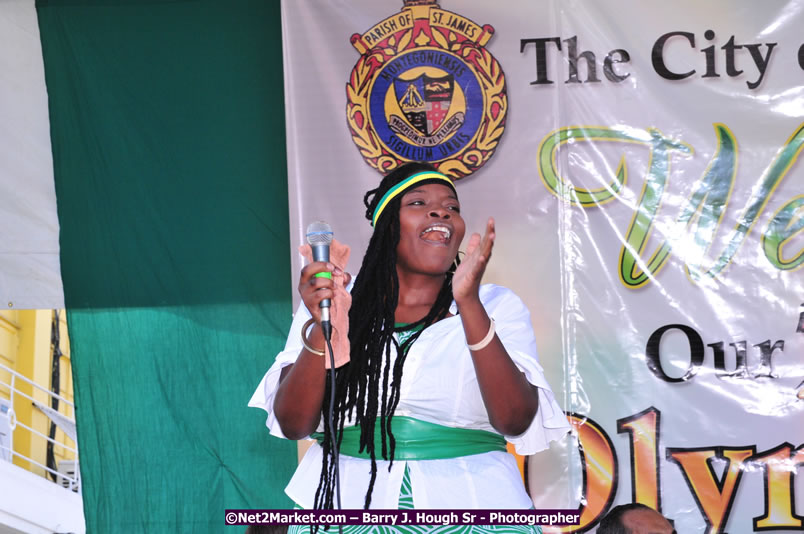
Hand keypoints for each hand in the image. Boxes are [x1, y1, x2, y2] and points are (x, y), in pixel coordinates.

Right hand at [298, 239, 351, 367]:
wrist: (329, 320)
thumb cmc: (330, 301)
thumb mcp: (337, 286)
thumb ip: (341, 279)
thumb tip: (345, 275)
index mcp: (307, 280)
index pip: (309, 267)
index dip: (321, 264)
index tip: (334, 266)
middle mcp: (303, 288)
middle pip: (309, 272)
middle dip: (324, 270)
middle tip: (336, 274)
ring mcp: (306, 297)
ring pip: (316, 282)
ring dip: (329, 284)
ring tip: (335, 289)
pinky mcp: (311, 306)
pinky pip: (320, 295)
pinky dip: (329, 294)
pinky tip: (333, 297)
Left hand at [452, 217, 494, 304]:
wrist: (464, 295)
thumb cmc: (466, 278)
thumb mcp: (468, 259)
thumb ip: (473, 247)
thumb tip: (477, 234)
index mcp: (479, 256)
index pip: (485, 241)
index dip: (488, 230)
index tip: (491, 219)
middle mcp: (480, 261)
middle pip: (486, 246)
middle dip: (490, 234)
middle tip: (492, 223)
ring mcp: (477, 268)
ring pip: (484, 255)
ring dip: (488, 246)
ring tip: (491, 236)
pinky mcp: (472, 277)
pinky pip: (477, 269)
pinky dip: (480, 263)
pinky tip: (481, 257)